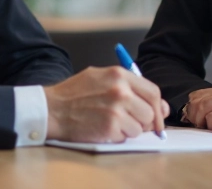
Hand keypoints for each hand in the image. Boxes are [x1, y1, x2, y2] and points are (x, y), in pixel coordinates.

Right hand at [44, 66, 170, 142]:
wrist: (51, 109)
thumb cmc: (74, 94)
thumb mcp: (101, 78)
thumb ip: (130, 87)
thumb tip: (160, 106)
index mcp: (119, 74)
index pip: (153, 92)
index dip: (157, 107)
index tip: (157, 116)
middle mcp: (120, 90)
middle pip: (150, 112)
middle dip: (144, 121)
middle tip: (130, 121)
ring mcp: (116, 110)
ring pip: (140, 127)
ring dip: (130, 129)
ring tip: (111, 122)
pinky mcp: (110, 127)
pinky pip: (127, 137)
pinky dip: (119, 136)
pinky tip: (103, 128)